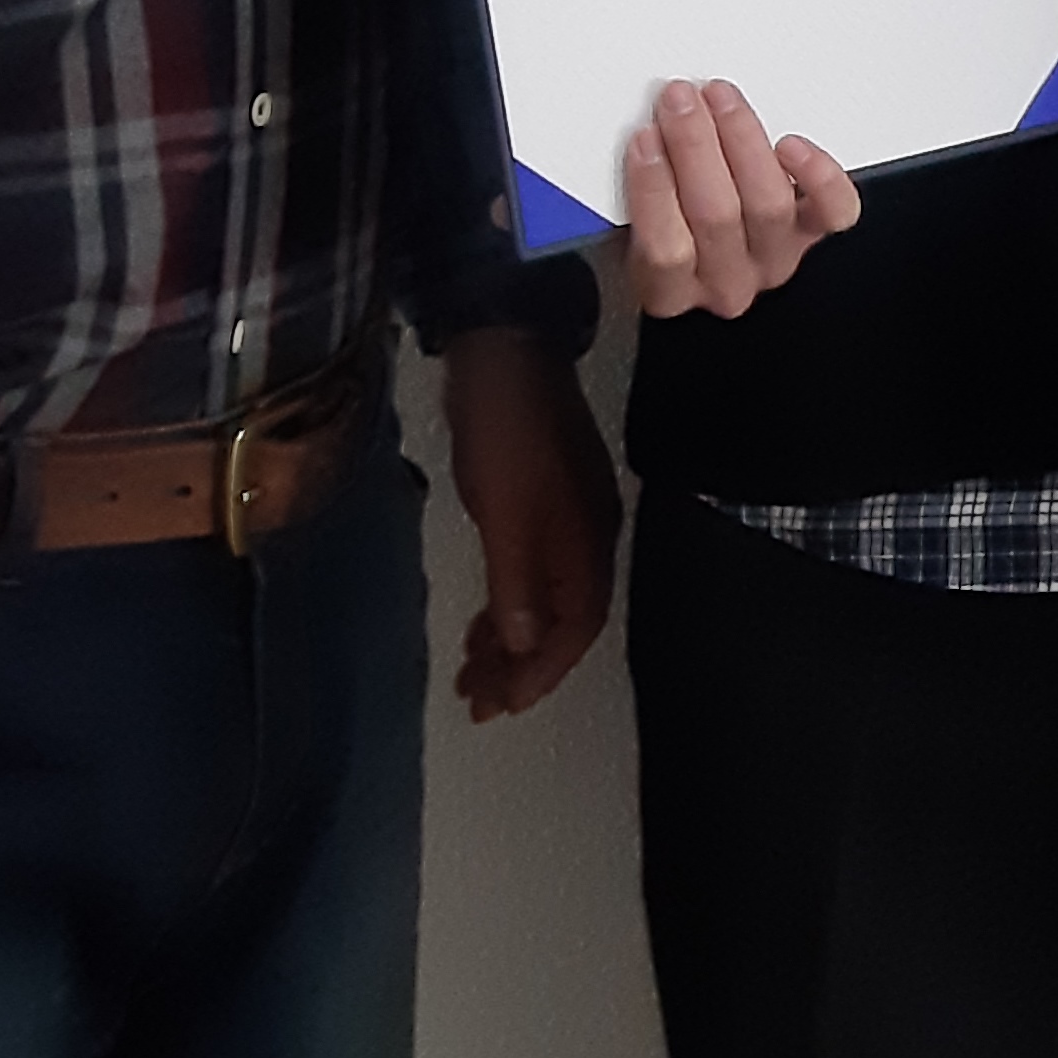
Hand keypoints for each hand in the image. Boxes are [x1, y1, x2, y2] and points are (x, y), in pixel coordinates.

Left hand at [437, 324, 618, 720]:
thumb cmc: (503, 432)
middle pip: (564, 619)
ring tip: (470, 674)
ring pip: (547, 599)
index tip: (500, 706)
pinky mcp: (544, 502)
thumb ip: (517, 579)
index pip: (575, 625)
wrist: (505, 351)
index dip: (540, 671)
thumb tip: (524, 646)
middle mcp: (587, 536)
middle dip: (522, 666)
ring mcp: (568, 518)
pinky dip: (509, 604)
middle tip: (476, 701)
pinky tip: (484, 618)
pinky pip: (534, 574)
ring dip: (512, 640)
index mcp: (586, 540)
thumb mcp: (503, 509)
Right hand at [620, 76, 861, 319]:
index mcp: (670, 291)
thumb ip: (623, 196)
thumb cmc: (661, 232)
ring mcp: (774, 259)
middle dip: (694, 146)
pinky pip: (832, 211)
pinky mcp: (811, 234)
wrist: (703, 255)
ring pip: (767, 203)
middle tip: (679, 101)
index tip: (644, 138)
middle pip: (717, 215)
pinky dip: (817, 176)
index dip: (654, 190)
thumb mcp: (622, 228)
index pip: (664, 251)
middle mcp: (729, 283)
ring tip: (721, 101)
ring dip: (741, 140)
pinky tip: (792, 146)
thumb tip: (630, 140)